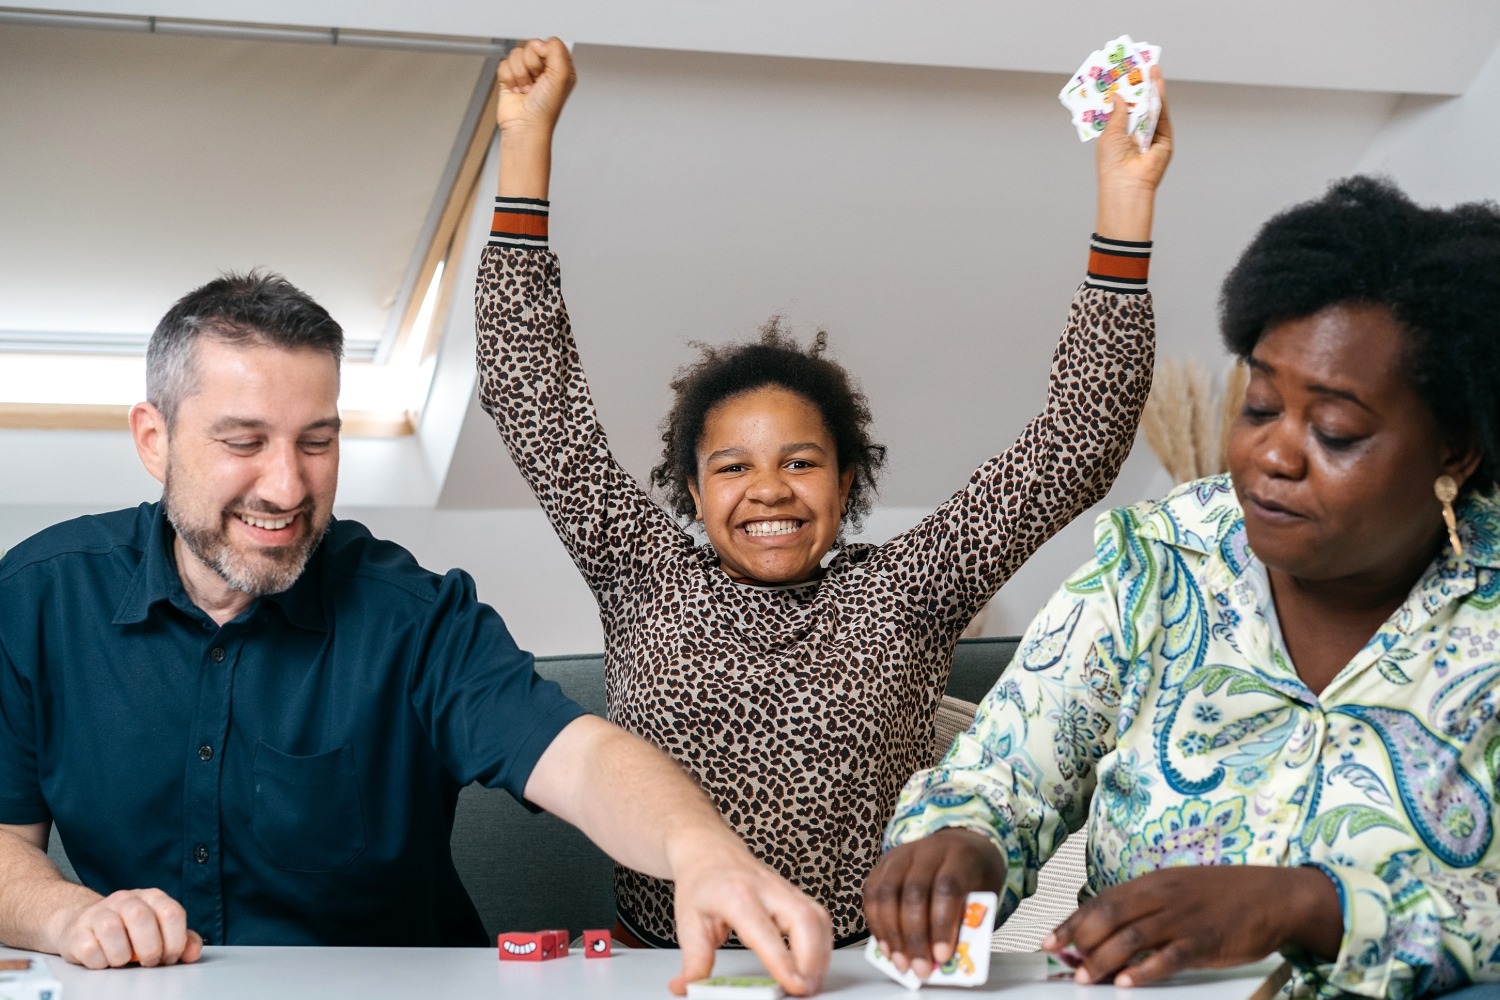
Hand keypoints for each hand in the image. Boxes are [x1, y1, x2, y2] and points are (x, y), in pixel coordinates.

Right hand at [54, 888, 202, 968]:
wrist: (82, 924)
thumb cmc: (128, 930)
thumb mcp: (159, 930)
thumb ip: (181, 940)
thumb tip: (193, 953)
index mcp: (151, 897)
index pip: (171, 912)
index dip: (175, 940)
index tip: (170, 958)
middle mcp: (125, 899)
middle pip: (142, 918)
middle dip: (150, 948)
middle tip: (149, 963)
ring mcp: (98, 912)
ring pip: (112, 930)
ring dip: (122, 956)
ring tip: (123, 961)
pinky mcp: (76, 931)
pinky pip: (90, 949)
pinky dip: (100, 962)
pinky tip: (104, 961)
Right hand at [496, 37, 575, 137]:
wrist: (525, 126)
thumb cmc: (545, 109)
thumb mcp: (562, 76)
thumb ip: (557, 50)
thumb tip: (540, 43)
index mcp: (561, 67)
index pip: (550, 43)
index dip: (545, 53)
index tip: (546, 69)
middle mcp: (544, 69)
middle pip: (531, 46)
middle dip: (531, 65)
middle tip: (536, 81)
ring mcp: (527, 73)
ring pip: (516, 54)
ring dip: (520, 73)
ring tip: (526, 89)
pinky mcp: (511, 77)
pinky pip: (504, 64)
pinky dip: (508, 78)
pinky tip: (516, 90)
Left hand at [670, 849, 830, 996]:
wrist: (709, 851)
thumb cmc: (701, 883)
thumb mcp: (688, 923)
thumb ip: (694, 960)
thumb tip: (687, 988)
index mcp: (737, 896)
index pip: (767, 933)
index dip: (784, 962)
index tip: (794, 986)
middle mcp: (767, 889)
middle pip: (805, 921)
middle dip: (812, 961)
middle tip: (805, 990)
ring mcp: (785, 888)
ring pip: (819, 918)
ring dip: (821, 954)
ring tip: (810, 982)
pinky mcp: (795, 893)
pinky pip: (820, 917)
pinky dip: (823, 943)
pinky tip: (814, 962)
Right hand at [862, 828, 1005, 979]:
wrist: (961, 845)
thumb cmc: (973, 877)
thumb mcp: (983, 894)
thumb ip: (965, 919)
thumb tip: (941, 956)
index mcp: (960, 855)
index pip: (947, 887)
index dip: (942, 924)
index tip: (942, 956)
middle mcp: (928, 850)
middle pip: (914, 892)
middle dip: (914, 936)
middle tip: (920, 968)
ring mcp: (902, 853)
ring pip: (887, 892)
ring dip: (891, 933)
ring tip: (900, 962)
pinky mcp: (884, 862)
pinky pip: (872, 892)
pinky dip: (876, 923)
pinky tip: (886, 945)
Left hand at [1042, 865, 1341, 987]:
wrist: (1274, 895)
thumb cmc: (1224, 896)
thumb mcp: (1178, 889)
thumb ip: (1146, 906)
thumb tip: (1109, 929)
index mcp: (1152, 882)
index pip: (1101, 900)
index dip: (1072, 921)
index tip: (1049, 939)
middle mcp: (1162, 896)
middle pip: (1110, 916)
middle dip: (1080, 940)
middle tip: (1062, 961)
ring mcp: (1183, 918)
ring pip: (1132, 937)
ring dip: (1104, 959)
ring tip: (1085, 978)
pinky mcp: (1205, 940)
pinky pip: (1169, 956)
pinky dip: (1145, 970)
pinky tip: (1127, 983)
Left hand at [1093, 68, 1172, 241]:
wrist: (1127, 183)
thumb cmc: (1112, 163)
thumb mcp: (1109, 133)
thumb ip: (1116, 112)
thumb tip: (1118, 95)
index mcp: (1118, 136)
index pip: (1122, 111)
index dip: (1122, 94)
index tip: (1122, 76)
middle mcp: (1135, 136)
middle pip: (1139, 106)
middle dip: (1139, 87)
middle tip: (1138, 65)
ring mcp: (1151, 136)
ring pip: (1153, 108)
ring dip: (1152, 87)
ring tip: (1150, 67)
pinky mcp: (1164, 138)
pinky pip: (1162, 114)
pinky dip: (1160, 97)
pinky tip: (1156, 82)